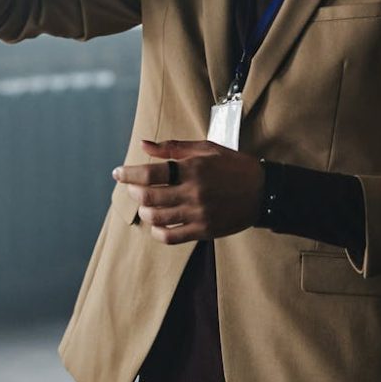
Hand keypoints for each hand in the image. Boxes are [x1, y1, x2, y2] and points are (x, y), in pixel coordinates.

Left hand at [112, 139, 264, 243]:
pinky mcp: (204, 231)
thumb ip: (173, 147)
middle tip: (131, 188)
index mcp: (193, 168)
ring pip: (157, 217)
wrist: (262, 191)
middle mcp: (194, 191)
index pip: (151, 172)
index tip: (118, 173)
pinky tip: (157, 223)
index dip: (129, 173)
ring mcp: (199, 213)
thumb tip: (144, 145)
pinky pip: (171, 236)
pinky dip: (157, 231)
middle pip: (149, 196)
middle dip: (133, 192)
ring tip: (144, 205)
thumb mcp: (206, 148)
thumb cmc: (233, 165)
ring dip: (144, 211)